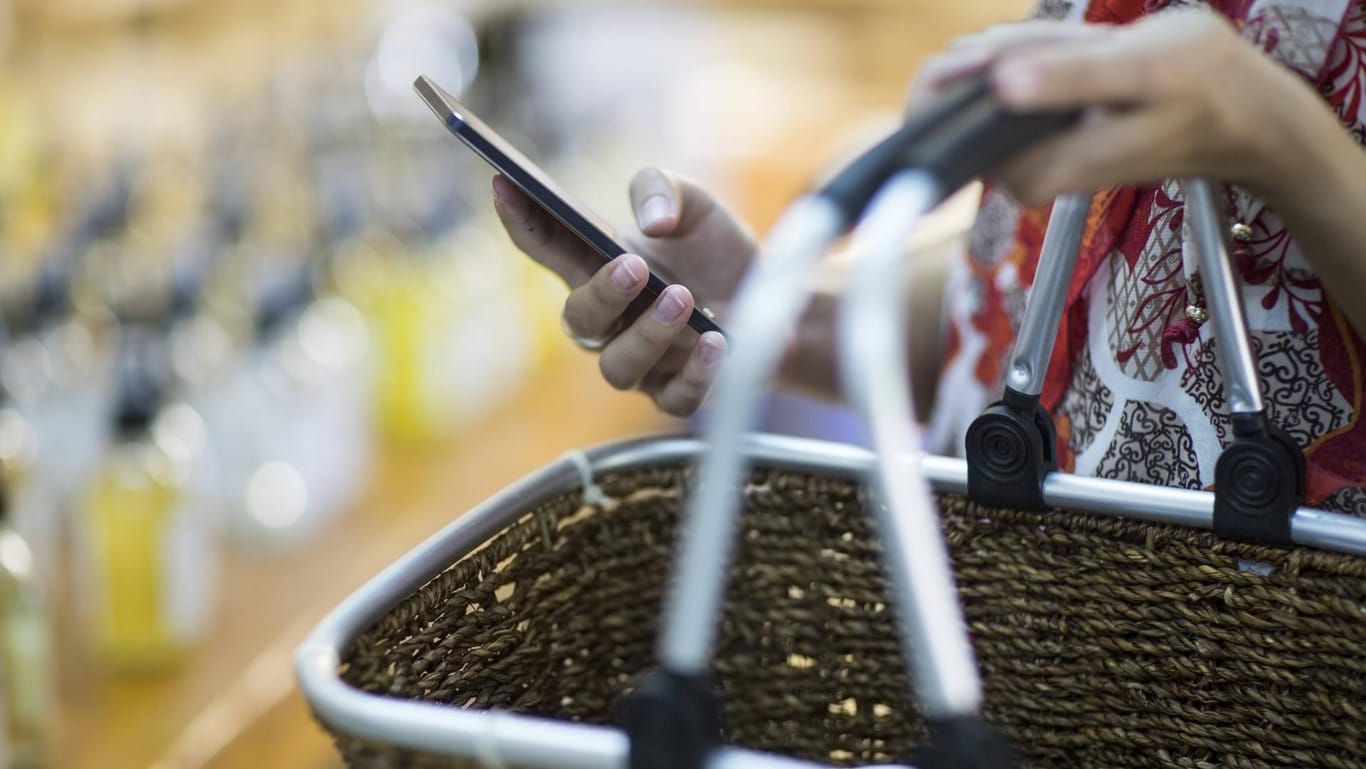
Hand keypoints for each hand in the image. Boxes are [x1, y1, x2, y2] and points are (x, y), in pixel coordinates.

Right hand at [492, 168, 757, 415]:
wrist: (771, 303)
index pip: (547, 245)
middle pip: (579, 320)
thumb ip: (663, 191)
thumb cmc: (714, 253)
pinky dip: (695, 373)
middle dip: (601, 293)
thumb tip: (653, 221)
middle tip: (633, 266)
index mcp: (597, 268)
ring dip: (648, 334)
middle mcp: (610, 321)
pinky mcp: (678, 392)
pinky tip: (717, 342)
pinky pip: (674, 399)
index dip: (521, 218)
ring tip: (683, 298)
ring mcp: (641, 362)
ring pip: (618, 367)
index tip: (505, 183)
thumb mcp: (695, 204)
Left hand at [970, 10, 1302, 204]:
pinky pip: (1005, 80)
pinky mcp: (1034, 136)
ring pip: (982, 78)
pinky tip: (1087, 56)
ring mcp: (1023, 155)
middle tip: (1081, 48)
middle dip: (1009, 49)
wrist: (1242, 114)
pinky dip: (1037, 54)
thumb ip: (1068, 78)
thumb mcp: (1141, 70)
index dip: (972, 63)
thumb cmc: (1202, 88)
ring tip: (1094, 53)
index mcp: (1031, 170)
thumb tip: (1000, 85)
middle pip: (957, 91)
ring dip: (1030, 47)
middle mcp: (1016, 173)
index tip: (1029, 47)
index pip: (941, 114)